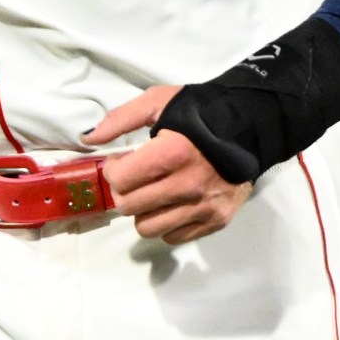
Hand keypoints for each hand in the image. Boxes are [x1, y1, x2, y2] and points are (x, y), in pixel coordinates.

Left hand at [84, 85, 253, 244]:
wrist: (251, 127)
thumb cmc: (200, 113)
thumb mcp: (158, 102)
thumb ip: (120, 119)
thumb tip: (88, 138)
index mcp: (172, 153)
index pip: (120, 180)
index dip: (113, 170)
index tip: (122, 162)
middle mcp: (187, 185)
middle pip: (129, 207)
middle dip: (124, 192)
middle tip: (134, 178)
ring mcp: (203, 207)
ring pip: (148, 228)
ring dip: (143, 211)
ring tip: (153, 192)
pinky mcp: (217, 221)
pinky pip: (174, 236)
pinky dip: (166, 223)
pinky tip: (172, 203)